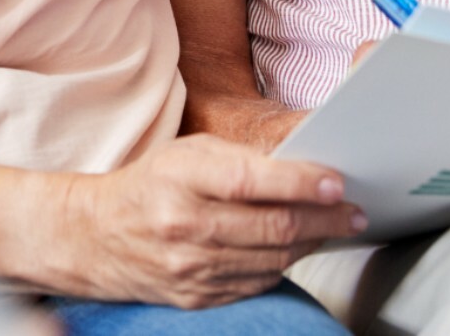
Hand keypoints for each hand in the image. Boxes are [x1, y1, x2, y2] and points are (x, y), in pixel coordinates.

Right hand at [44, 134, 363, 307]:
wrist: (95, 237)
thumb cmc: (151, 183)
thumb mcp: (189, 153)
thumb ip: (242, 159)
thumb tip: (305, 169)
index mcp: (182, 177)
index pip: (251, 181)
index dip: (300, 182)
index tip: (336, 182)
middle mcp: (185, 225)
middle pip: (272, 227)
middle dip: (324, 218)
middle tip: (354, 210)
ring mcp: (190, 268)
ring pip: (272, 260)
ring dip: (313, 243)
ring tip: (337, 227)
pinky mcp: (196, 297)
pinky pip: (256, 283)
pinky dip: (285, 266)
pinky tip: (300, 248)